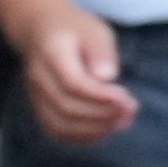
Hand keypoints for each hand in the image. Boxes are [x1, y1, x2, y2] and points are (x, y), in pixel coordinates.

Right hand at [21, 5, 134, 144]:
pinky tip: (105, 130)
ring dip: (94, 129)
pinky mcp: (40, 106)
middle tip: (131, 110)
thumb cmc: (75, 30)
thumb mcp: (96, 31)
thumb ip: (102, 53)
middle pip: (67, 107)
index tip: (127, 98)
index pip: (73, 84)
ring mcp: (36, 95)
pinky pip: (55, 130)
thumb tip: (107, 77)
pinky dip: (81, 136)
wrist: (41, 30)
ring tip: (122, 121)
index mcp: (51, 54)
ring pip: (59, 124)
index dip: (102, 97)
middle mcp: (38, 78)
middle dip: (103, 114)